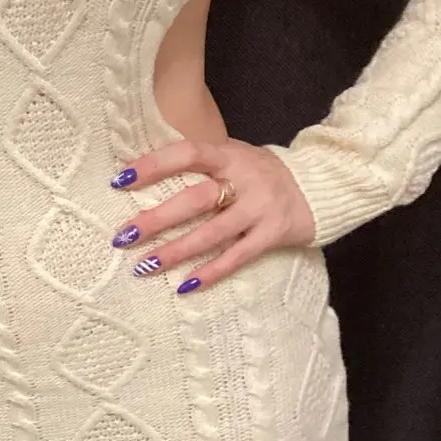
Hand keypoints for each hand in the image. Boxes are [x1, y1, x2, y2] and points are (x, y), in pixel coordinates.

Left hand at [107, 138, 315, 290]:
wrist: (319, 185)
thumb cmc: (261, 173)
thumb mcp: (234, 156)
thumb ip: (201, 163)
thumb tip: (142, 173)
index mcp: (230, 154)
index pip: (187, 154)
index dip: (154, 165)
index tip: (120, 180)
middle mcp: (245, 179)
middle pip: (195, 199)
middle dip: (157, 219)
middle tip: (123, 236)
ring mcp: (260, 208)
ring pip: (212, 233)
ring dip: (176, 251)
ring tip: (144, 266)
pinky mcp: (272, 234)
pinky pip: (237, 257)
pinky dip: (210, 273)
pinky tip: (184, 286)